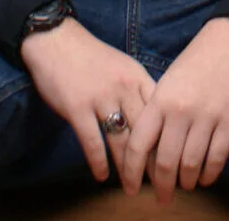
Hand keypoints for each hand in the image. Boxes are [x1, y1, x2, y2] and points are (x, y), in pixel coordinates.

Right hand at [21, 19, 155, 184]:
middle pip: (144, 130)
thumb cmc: (90, 57)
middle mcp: (123, 86)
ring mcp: (100, 96)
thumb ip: (138, 90)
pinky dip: (99, 162)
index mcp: (137, 76)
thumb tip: (156, 120)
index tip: (172, 159)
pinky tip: (102, 176)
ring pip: (121, 140)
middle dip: (151, 160)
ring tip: (132, 187)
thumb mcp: (122, 66)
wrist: (56, 40)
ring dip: (127, 168)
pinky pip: (92, 141)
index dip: (167, 138)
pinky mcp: (77, 107)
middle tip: (157, 183)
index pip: (160, 113)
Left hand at [121, 16, 228, 203]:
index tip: (131, 189)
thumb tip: (147, 152)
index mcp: (160, 99)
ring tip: (184, 186)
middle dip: (161, 186)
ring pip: (190, 165)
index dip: (132, 172)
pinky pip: (216, 158)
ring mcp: (207, 116)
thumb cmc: (195, 61)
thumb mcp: (167, 82)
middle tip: (162, 198)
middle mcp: (180, 110)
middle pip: (165, 162)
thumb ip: (157, 113)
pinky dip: (209, 174)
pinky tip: (204, 178)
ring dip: (186, 182)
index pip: (138, 145)